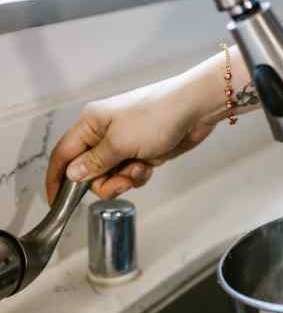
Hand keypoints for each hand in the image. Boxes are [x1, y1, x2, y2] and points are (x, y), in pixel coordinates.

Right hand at [46, 73, 221, 203]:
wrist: (195, 110)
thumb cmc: (157, 116)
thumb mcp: (120, 143)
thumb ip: (95, 162)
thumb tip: (73, 174)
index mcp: (90, 123)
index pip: (63, 155)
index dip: (58, 179)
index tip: (57, 202)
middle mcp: (104, 132)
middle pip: (89, 171)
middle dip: (104, 182)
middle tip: (121, 182)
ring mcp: (125, 143)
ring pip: (111, 175)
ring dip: (124, 179)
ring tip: (140, 169)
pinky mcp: (143, 151)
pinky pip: (130, 173)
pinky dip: (138, 175)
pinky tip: (149, 167)